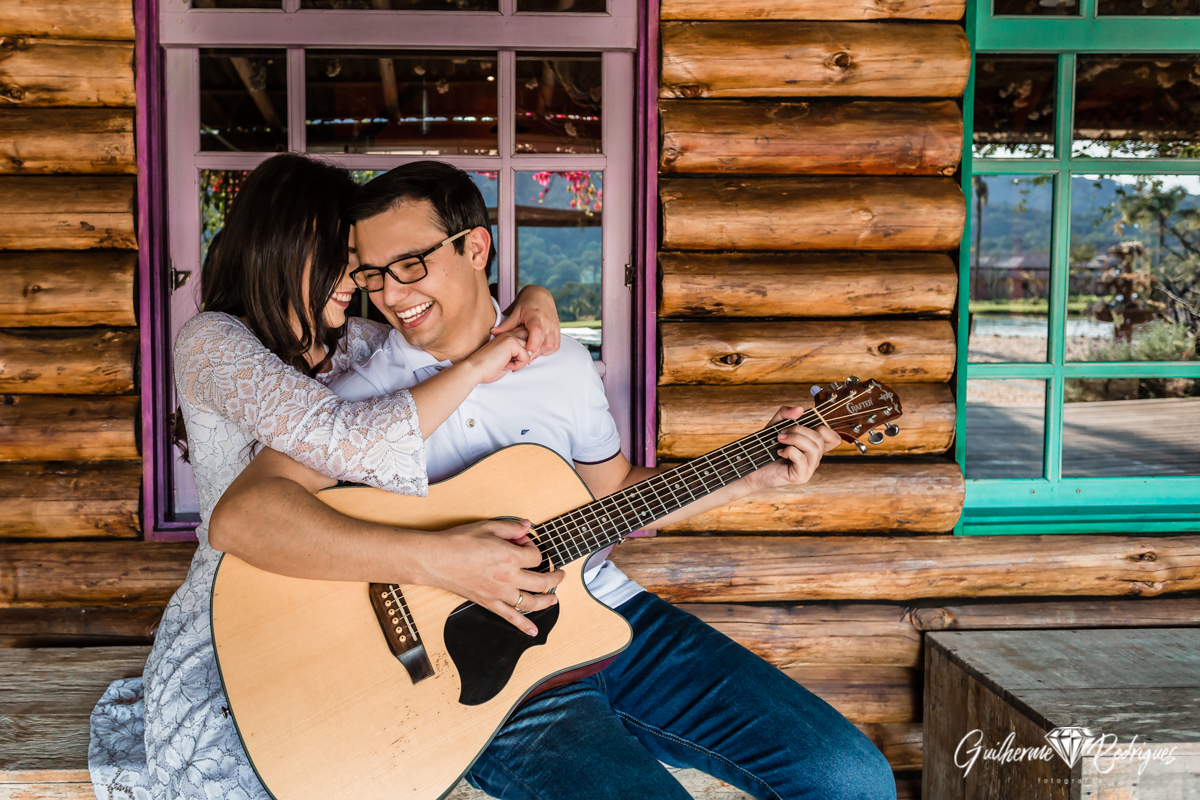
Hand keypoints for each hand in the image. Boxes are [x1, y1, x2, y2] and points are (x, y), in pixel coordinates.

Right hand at [415, 518, 563, 635]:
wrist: (436, 559)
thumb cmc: (458, 542)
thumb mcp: (488, 526)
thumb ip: (511, 527)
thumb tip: (527, 526)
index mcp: (510, 557)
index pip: (536, 556)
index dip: (535, 549)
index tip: (526, 545)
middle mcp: (508, 577)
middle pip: (542, 581)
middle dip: (555, 578)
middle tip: (560, 574)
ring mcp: (499, 593)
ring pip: (531, 602)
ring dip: (547, 601)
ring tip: (554, 598)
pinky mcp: (489, 603)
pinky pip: (510, 617)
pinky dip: (524, 626)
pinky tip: (533, 631)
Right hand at [464, 331, 531, 383]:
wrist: (474, 370)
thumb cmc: (487, 369)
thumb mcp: (507, 361)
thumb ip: (518, 356)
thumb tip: (530, 356)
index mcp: (507, 336)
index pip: (526, 338)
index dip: (525, 352)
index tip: (514, 363)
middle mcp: (509, 333)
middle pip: (532, 342)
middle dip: (528, 356)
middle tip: (515, 365)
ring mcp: (510, 337)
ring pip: (530, 349)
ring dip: (522, 361)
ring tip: (508, 365)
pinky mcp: (511, 343)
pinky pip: (526, 356)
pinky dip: (518, 366)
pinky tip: (506, 366)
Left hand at [494, 284, 560, 360]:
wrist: (540, 295)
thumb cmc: (527, 303)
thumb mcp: (516, 312)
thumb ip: (507, 324)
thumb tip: (493, 333)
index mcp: (535, 317)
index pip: (537, 332)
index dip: (533, 344)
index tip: (525, 353)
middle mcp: (547, 322)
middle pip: (545, 343)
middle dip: (535, 352)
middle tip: (524, 354)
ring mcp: (554, 326)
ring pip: (552, 346)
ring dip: (542, 351)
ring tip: (531, 349)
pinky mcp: (558, 329)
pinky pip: (556, 345)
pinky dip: (548, 349)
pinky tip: (539, 347)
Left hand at [745, 406, 840, 490]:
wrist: (753, 466)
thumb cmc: (766, 447)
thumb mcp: (776, 424)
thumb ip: (786, 413)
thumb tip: (800, 410)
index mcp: (814, 447)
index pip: (834, 439)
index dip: (824, 429)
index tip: (803, 426)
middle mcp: (815, 458)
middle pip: (820, 438)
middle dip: (799, 430)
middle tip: (782, 433)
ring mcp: (809, 469)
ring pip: (813, 447)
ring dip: (794, 439)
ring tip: (779, 440)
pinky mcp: (801, 476)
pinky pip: (801, 458)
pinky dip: (789, 451)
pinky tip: (780, 453)